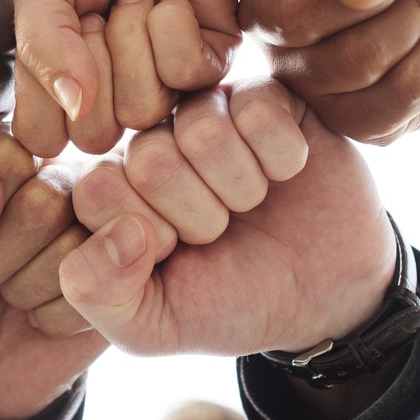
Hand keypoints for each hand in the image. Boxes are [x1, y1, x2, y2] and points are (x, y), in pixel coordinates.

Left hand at [0, 131, 100, 419]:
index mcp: (8, 155)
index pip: (4, 158)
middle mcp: (63, 181)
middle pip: (44, 205)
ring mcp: (102, 231)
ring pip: (76, 252)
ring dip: (27, 290)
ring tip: (12, 294)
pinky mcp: (127, 279)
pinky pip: (101, 296)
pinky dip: (55, 320)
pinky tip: (43, 316)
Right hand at [11, 0, 300, 157]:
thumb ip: (39, 45)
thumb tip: (75, 109)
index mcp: (61, 82)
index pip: (44, 134)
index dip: (45, 85)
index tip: (56, 24)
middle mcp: (112, 95)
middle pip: (96, 134)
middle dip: (93, 59)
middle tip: (102, 6)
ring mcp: (164, 85)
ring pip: (143, 112)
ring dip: (133, 40)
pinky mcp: (214, 64)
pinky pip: (188, 77)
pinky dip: (174, 30)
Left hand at [59, 86, 393, 358]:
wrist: (321, 296)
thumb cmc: (227, 305)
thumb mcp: (150, 326)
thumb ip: (97, 294)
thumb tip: (120, 229)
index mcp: (108, 187)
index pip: (97, 190)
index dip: (148, 238)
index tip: (175, 256)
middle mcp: (147, 138)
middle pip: (151, 159)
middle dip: (199, 218)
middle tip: (220, 231)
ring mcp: (204, 109)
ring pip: (204, 129)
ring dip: (242, 189)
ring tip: (251, 204)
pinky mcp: (262, 93)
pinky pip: (259, 110)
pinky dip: (282, 159)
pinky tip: (285, 174)